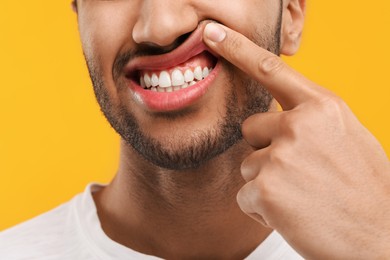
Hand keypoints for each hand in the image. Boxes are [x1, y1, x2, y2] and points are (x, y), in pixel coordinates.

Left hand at [204, 23, 389, 258]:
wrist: (380, 239)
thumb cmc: (362, 189)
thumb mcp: (347, 137)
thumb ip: (312, 119)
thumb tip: (282, 114)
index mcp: (323, 107)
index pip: (271, 69)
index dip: (238, 49)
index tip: (211, 34)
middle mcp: (299, 125)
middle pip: (251, 128)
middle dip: (266, 150)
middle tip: (300, 173)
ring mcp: (280, 156)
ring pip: (248, 164)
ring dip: (268, 182)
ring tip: (302, 196)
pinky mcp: (265, 189)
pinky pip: (246, 194)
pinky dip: (264, 207)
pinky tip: (294, 214)